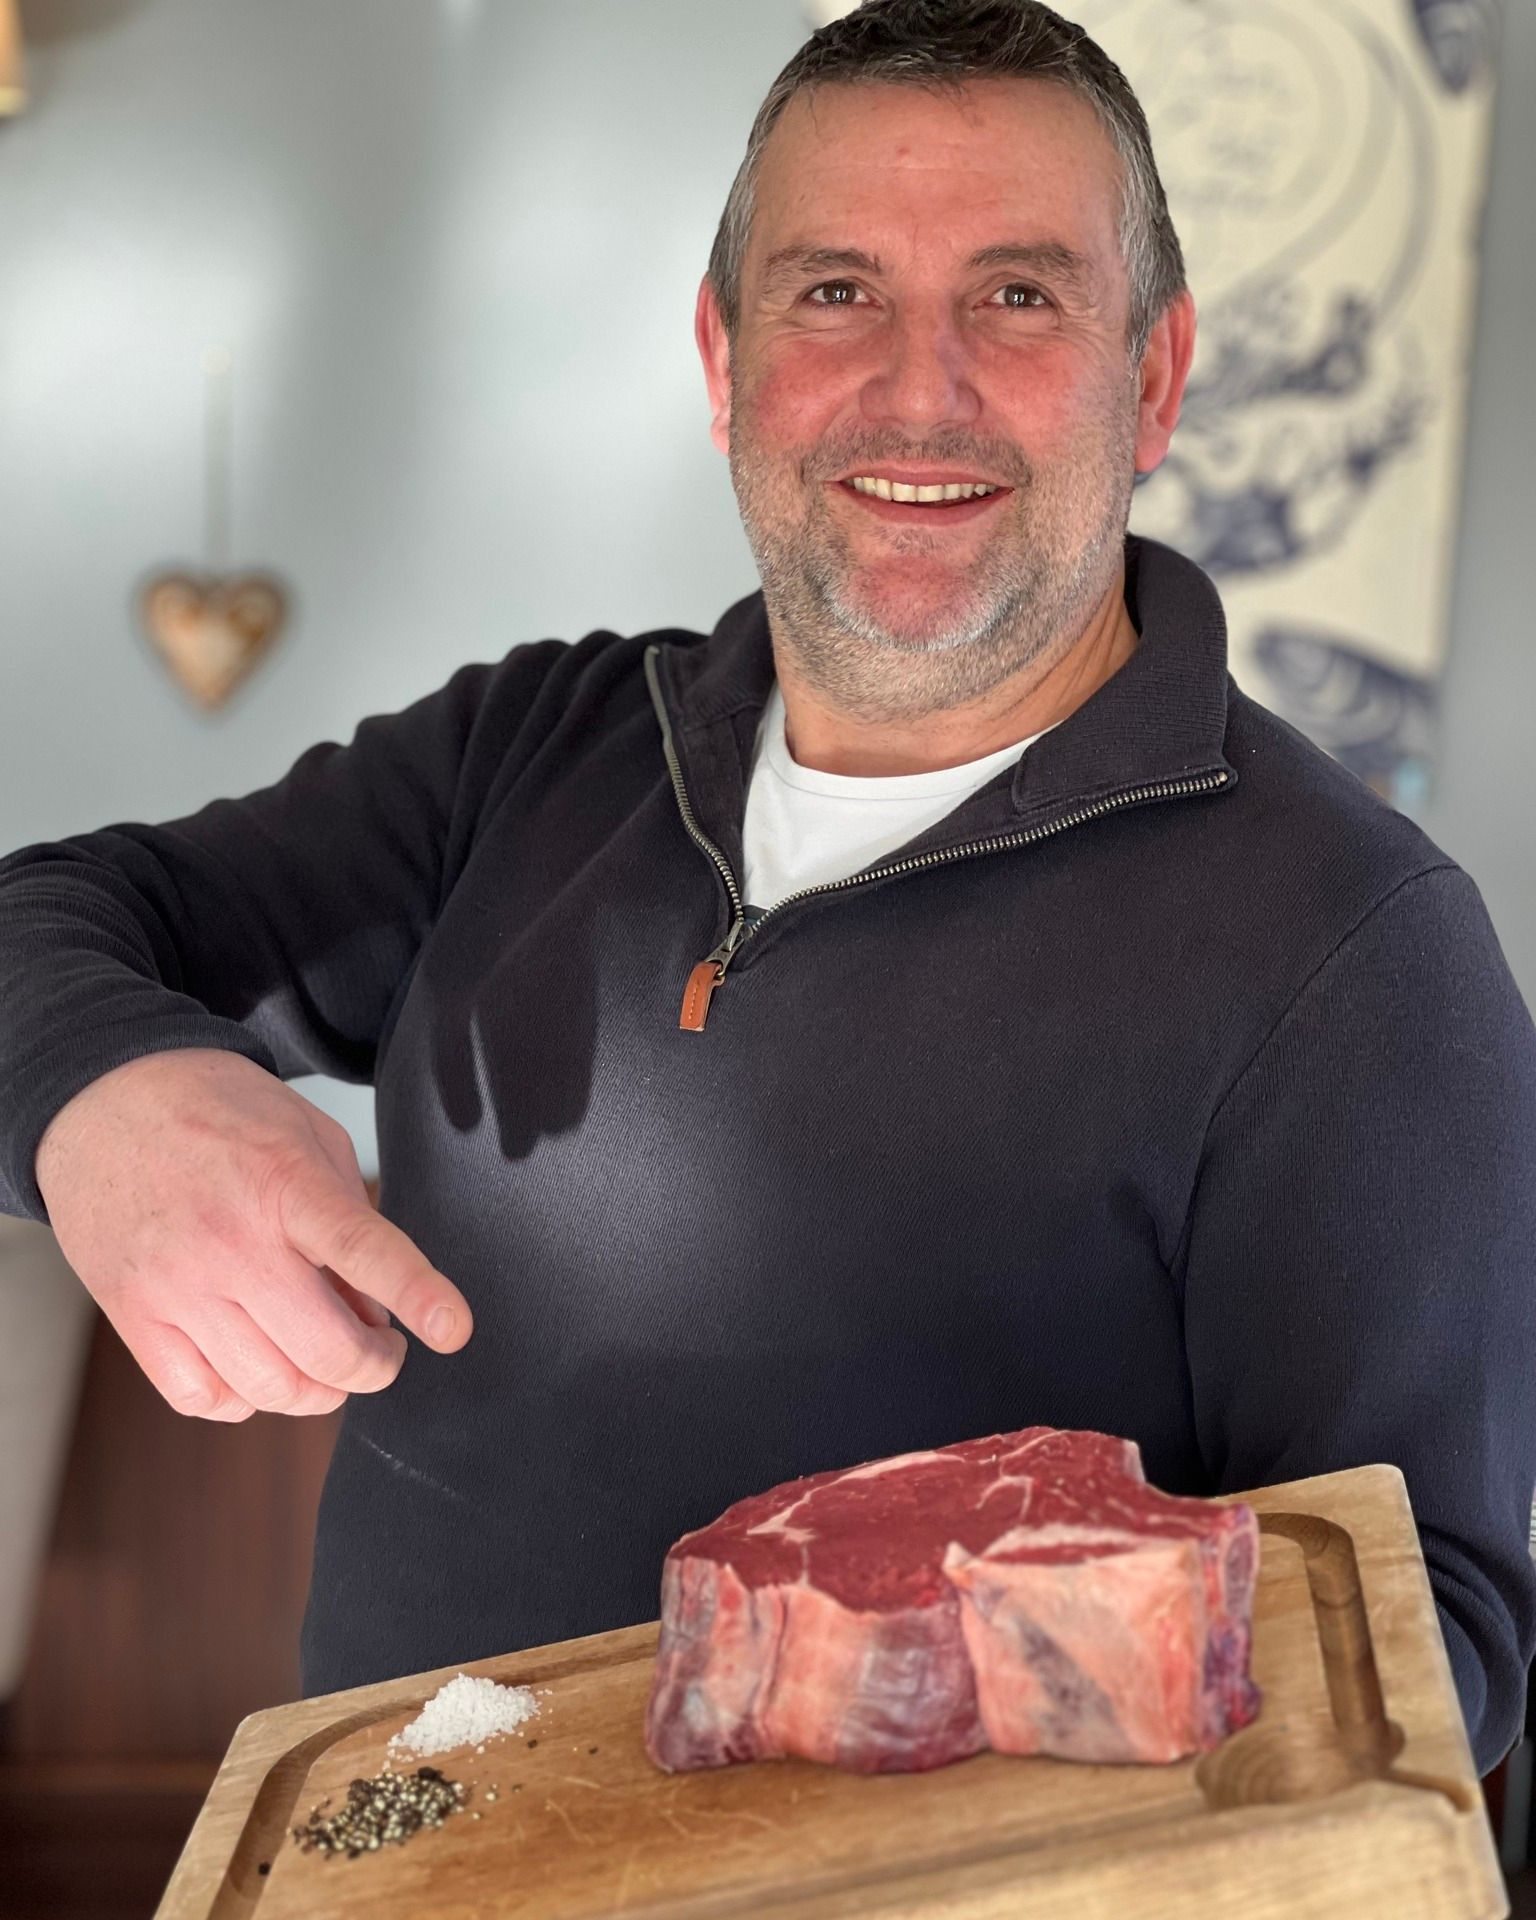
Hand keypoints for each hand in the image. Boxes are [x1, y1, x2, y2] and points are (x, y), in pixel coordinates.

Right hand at [33, 1048, 471, 1420]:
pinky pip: (204, 1398)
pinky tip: (258, 1362)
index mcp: (284, 1181)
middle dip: (377, 1365)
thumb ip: (352, 1219)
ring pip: (272, 1389)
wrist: (107, 1098)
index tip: (454, 1328)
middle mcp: (230, 1241)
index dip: (416, 1294)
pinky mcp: (133, 1316)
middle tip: (383, 1347)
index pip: (362, 1248)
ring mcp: (176, 1286)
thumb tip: (374, 1310)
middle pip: (326, 1351)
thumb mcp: (309, 1138)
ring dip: (319, 1389)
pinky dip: (246, 1398)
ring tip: (325, 1354)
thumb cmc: (221, 1114)